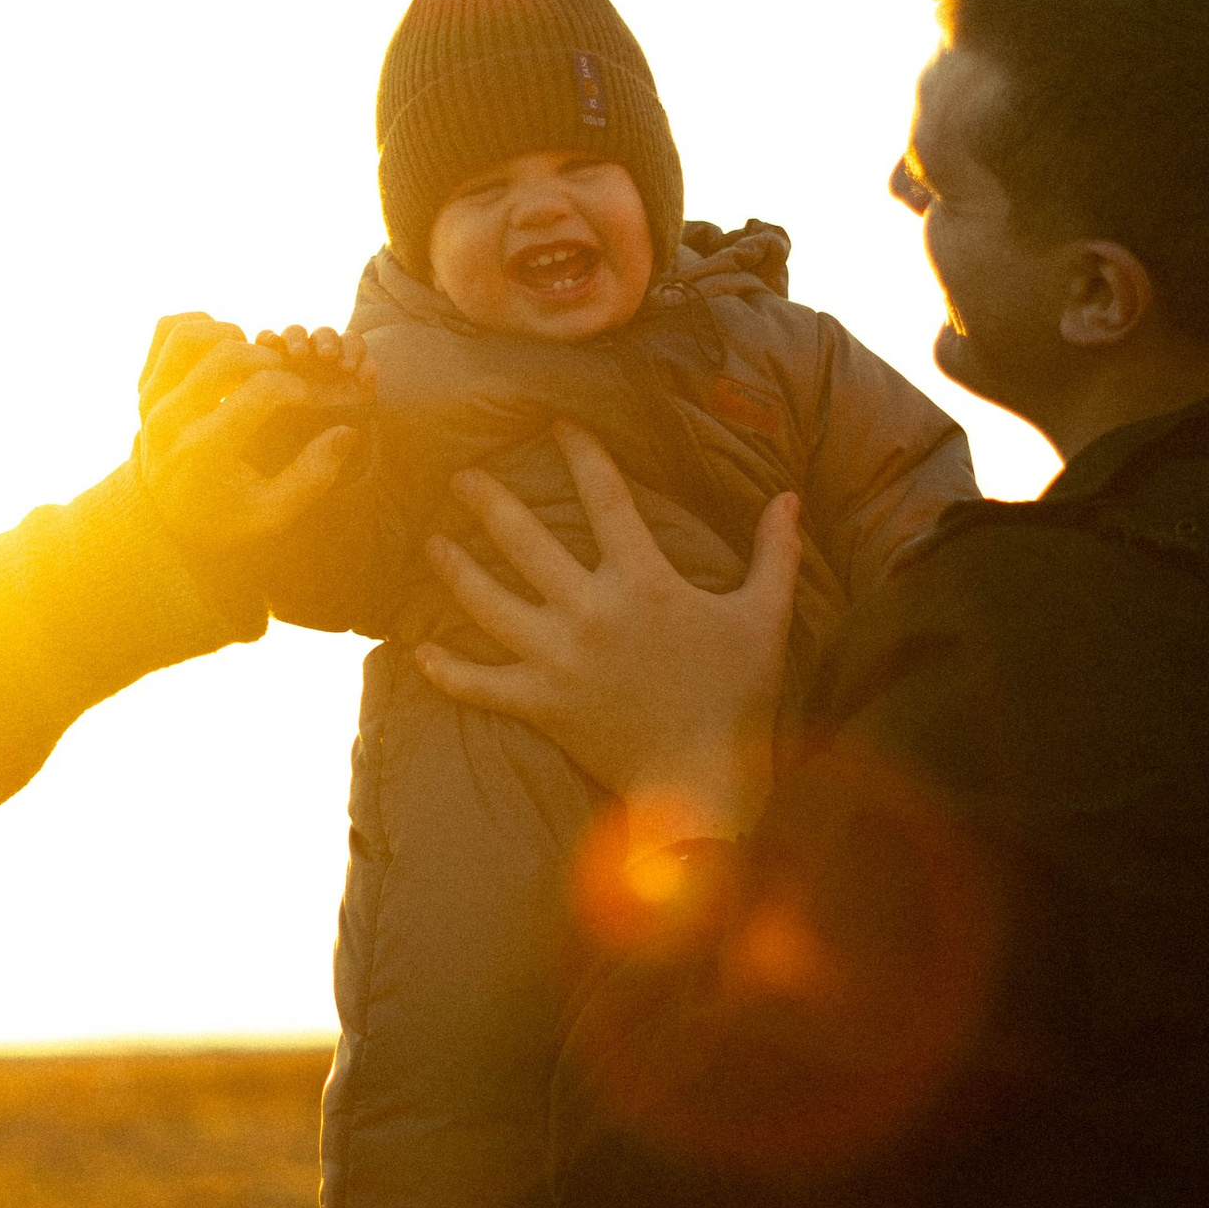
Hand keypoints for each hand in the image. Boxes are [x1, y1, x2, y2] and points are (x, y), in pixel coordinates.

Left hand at [135, 313, 368, 563]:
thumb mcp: (273, 512)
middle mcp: (170, 419)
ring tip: (253, 360)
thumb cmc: (228, 513)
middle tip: (289, 376)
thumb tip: (347, 431)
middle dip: (272, 359)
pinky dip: (199, 326)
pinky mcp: (143, 383)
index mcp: (203, 451)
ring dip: (231, 336)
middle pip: (227, 354)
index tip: (320, 397)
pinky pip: (166, 330)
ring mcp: (150, 398)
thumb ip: (313, 475)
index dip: (305, 387)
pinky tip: (222, 347)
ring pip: (189, 334)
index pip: (263, 390)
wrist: (166, 516)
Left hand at [414, 424, 800, 833]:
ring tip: (431, 543)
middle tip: (459, 476)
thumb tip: (790, 497)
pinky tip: (418, 649)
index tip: (555, 422)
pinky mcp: (539, 704)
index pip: (606, 498)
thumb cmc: (738, 700)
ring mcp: (557, 658)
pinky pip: (479, 684)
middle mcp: (590, 610)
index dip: (580, 454)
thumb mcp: (765, 619)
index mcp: (643, 581)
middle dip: (487, 501)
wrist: (704, 785)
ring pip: (487, 602)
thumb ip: (775, 553)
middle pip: (523, 540)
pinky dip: (446, 669)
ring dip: (453, 569)